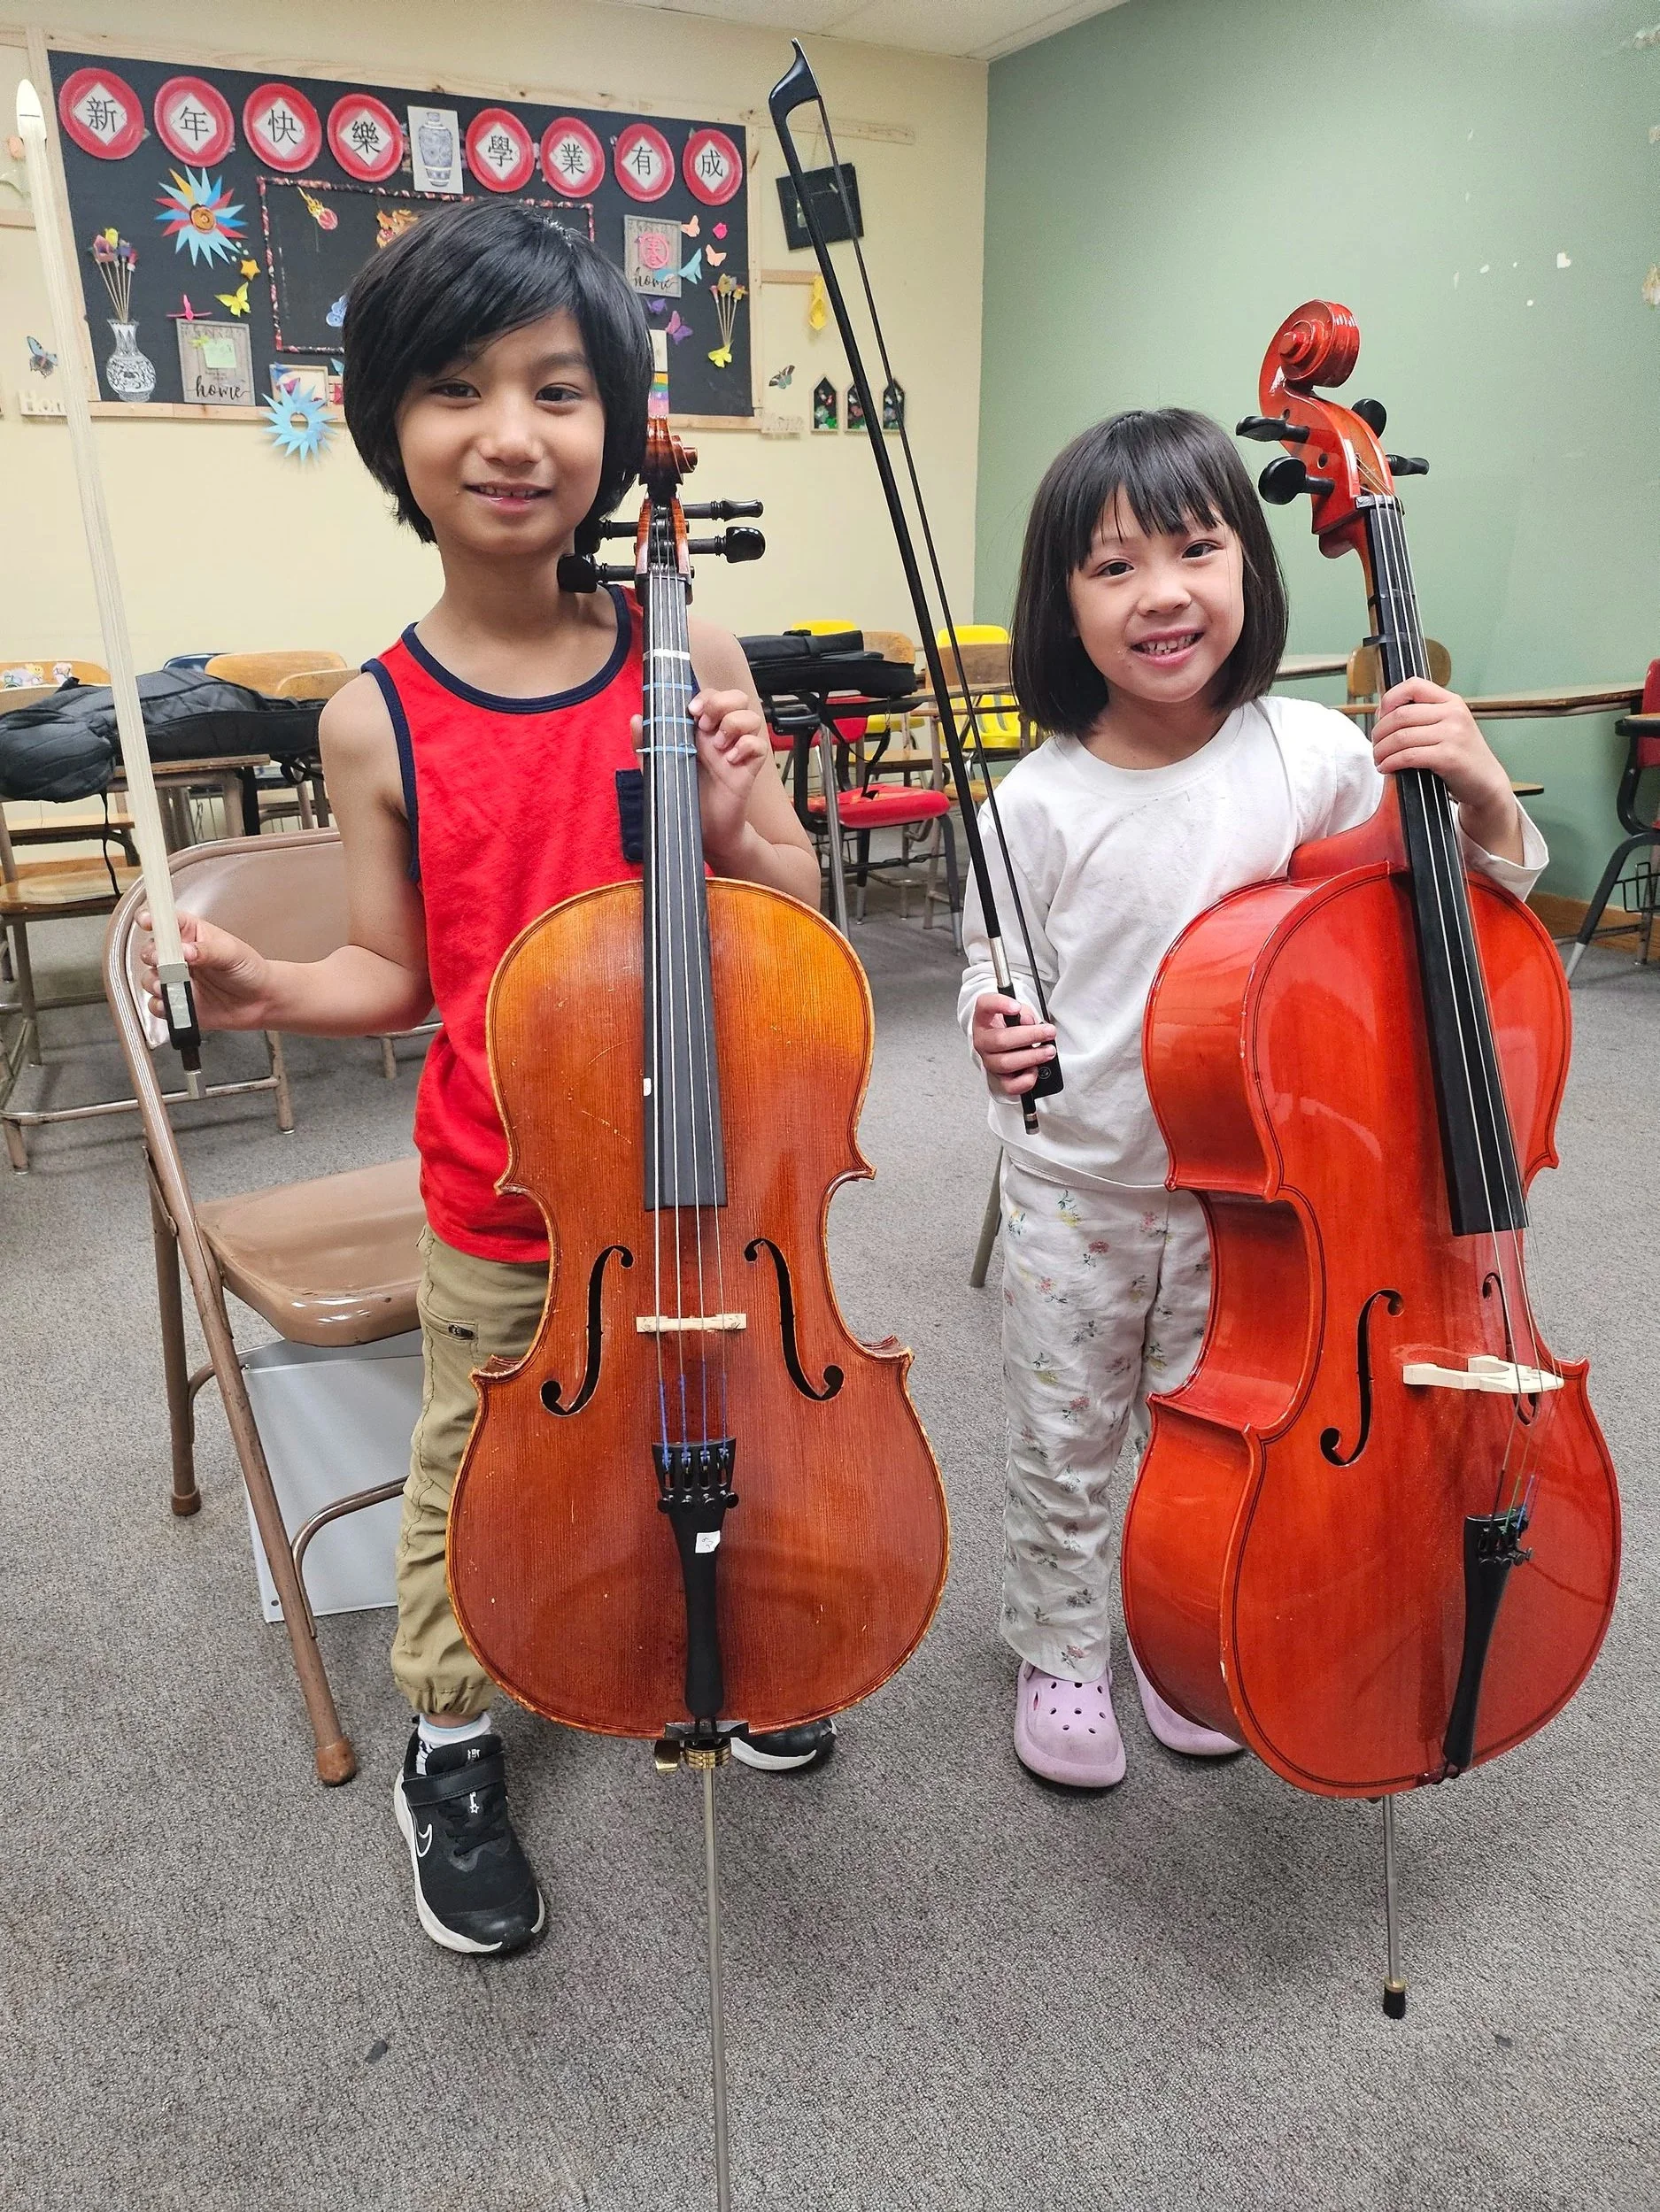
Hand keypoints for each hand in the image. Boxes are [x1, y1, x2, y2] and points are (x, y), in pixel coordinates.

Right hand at [136, 906, 272, 1031]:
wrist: (260, 1001)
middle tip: (162, 961)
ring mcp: (176, 980)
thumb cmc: (248, 969)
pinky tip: (173, 1003)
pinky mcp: (176, 1002)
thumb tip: (185, 951)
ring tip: (170, 985)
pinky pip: (156, 1004)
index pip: (165, 921)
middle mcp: (178, 956)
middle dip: (152, 955)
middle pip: (150, 950)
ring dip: (155, 982)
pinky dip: (160, 1005)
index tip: (147, 921)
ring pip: (149, 978)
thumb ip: (207, 951)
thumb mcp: (232, 953)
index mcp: (191, 934)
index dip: (152, 918)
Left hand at [633, 689, 772, 867]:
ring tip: (717, 747)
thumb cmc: (681, 798)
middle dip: (722, 703)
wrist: (702, 831)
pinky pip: (759, 745)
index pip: (712, 696)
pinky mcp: (749, 767)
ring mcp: (737, 750)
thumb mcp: (656, 769)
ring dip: (734, 725)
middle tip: (705, 725)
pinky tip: (730, 761)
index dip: (705, 696)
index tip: (691, 711)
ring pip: (752, 716)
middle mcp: (720, 735)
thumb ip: (646, 744)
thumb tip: (636, 719)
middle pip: (737, 698)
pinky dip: (746, 747)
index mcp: (700, 730)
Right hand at [971, 991, 1055, 1098]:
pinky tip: (1035, 1070)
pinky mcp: (999, 1080)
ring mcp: (989, 1061)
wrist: (1006, 1046)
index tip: (1016, 1007)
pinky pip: (1010, 1086)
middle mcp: (982, 1041)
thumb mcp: (1019, 1013)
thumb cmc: (1011, 1027)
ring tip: (1048, 1051)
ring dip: (1031, 1057)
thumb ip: (1024, 1014)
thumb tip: (1029, 1023)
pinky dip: (1025, 1080)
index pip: (984, 1005)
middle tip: (1049, 1032)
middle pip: (1000, 1040)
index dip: (999, 1005)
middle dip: (1029, 1036)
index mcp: (983, 1019)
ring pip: (1006, 1063)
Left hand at [1371, 678, 1522, 860]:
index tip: (1380, 717)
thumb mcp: (1447, 726)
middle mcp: (1453, 713)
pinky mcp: (1449, 757)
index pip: (1413, 685)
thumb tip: (1381, 714)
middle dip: (1379, 732)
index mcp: (1451, 701)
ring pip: (1401, 737)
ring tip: (1378, 759)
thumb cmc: (1460, 756)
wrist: (1486, 782)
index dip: (1389, 699)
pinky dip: (1391, 763)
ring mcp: (1453, 734)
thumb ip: (1422, 716)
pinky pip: (1408, 756)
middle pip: (1401, 715)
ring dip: (1381, 750)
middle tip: (1375, 746)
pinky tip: (1386, 768)